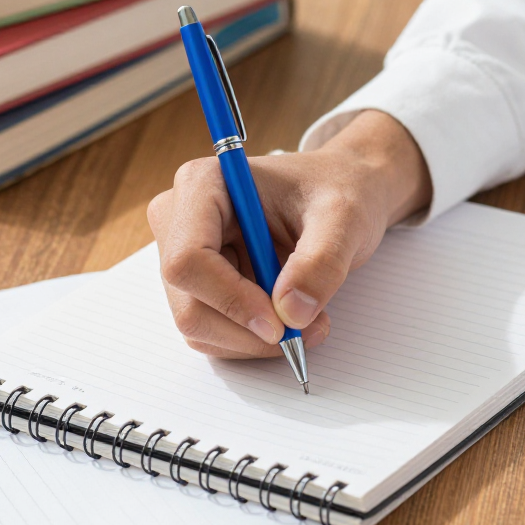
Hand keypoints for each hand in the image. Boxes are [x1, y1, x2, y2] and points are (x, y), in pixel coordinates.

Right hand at [147, 109, 431, 357]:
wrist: (342, 193)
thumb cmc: (338, 189)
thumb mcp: (344, 218)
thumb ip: (322, 262)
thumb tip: (292, 314)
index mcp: (203, 184)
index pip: (188, 259)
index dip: (231, 300)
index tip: (280, 323)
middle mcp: (180, 219)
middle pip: (189, 302)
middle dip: (247, 330)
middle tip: (305, 332)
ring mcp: (184, 254)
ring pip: (198, 326)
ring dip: (253, 340)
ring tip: (307, 322)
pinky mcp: (198, 283)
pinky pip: (212, 331)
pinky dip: (250, 339)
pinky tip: (288, 319)